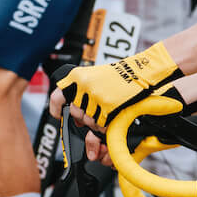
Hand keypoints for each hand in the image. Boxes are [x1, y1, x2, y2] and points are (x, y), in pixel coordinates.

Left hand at [54, 42, 182, 127]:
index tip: (58, 115)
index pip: (57, 96)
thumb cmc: (121, 74)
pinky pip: (101, 124)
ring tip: (106, 112)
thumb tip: (76, 115)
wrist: (141, 71)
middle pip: (75, 113)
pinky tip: (112, 117)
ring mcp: (95, 96)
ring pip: (88, 121)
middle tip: (94, 113)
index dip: (55, 108)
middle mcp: (84, 85)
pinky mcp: (108, 105)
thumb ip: (83, 91)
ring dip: (96, 122)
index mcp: (78, 76)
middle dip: (83, 117)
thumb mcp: (96, 76)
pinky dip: (106, 125)